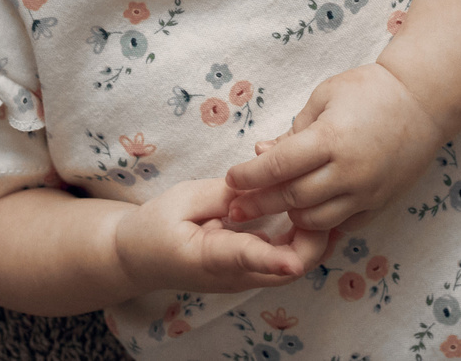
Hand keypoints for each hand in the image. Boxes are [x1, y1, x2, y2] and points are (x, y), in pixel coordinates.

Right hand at [111, 178, 331, 296]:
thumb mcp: (182, 200)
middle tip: (323, 197)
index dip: (272, 259)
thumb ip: (223, 195)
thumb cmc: (154, 227)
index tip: (294, 259)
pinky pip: (286, 259)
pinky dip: (302, 237)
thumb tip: (261, 184)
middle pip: (286, 269)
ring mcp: (246, 277)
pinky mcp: (251, 271)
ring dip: (312, 237)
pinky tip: (307, 209)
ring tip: (321, 198)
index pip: (246, 258)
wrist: (137, 258)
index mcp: (209, 256)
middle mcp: (234, 275)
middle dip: (313, 239)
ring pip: (293, 266)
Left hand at [221, 61, 445, 232]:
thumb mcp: (326, 96)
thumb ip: (294, 129)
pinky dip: (322, 221)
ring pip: (316, 220)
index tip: (231, 179)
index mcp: (331, 138)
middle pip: (292, 198)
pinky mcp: (380, 202)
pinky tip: (309, 211)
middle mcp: (348, 171)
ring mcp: (367, 191)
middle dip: (260, 204)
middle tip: (236, 209)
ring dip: (291, 215)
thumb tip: (263, 153)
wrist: (423, 101)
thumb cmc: (371, 89)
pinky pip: (343, 224)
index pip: (279, 166)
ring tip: (276, 206)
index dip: (250, 176)